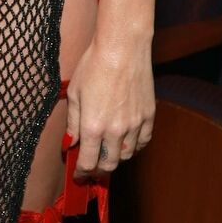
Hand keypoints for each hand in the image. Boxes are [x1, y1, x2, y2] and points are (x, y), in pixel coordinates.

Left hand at [66, 35, 154, 176]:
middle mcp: (115, 130)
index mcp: (93, 126)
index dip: (81, 172)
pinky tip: (126, 143)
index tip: (78, 174)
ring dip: (116, 159)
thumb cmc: (94, 65)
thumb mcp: (74, 93)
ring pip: (127, 155)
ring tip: (107, 153)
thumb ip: (73, 122)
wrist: (123, 48)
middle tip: (91, 167)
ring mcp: (135, 124)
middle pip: (108, 164)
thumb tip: (72, 142)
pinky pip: (143, 141)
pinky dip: (134, 146)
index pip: (87, 162)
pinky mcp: (149, 116)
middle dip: (98, 170)